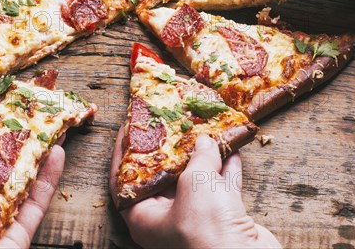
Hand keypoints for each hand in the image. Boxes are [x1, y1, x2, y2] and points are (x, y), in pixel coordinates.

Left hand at [110, 130, 280, 248]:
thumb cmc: (207, 228)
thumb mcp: (194, 182)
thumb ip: (197, 157)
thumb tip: (204, 141)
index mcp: (143, 218)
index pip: (122, 181)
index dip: (123, 153)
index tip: (128, 129)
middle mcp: (166, 220)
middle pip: (161, 177)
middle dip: (169, 150)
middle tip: (170, 125)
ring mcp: (195, 221)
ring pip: (194, 181)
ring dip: (201, 155)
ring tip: (203, 130)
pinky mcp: (221, 220)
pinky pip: (220, 188)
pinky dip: (225, 168)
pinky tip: (232, 148)